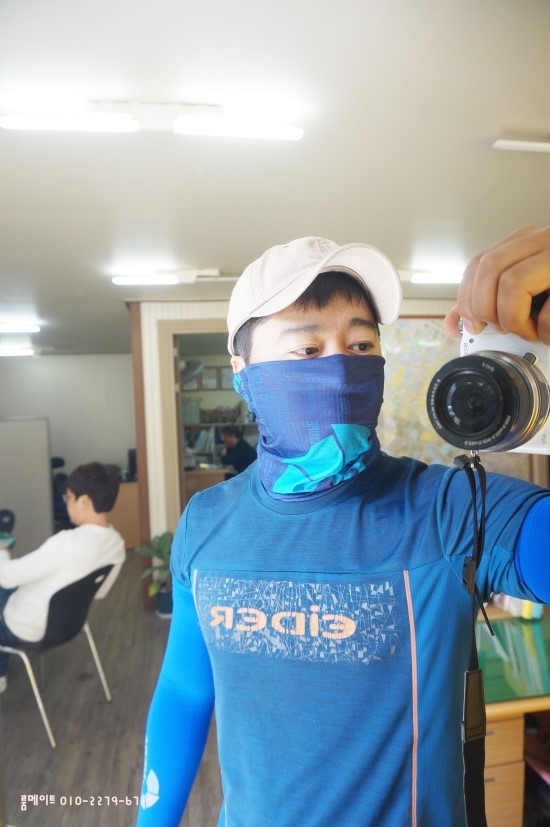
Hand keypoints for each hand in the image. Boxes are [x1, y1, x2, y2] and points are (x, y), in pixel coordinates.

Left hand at [444, 225, 549, 342]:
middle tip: (500, 329)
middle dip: (484, 308)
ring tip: (529, 332)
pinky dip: (544, 330)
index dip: (466, 298)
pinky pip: (549, 308)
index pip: (479, 262)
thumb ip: (491, 302)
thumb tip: (452, 324)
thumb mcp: (529, 294)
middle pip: (489, 267)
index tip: (472, 326)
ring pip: (513, 282)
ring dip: (514, 319)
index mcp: (529, 242)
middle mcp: (546, 240)